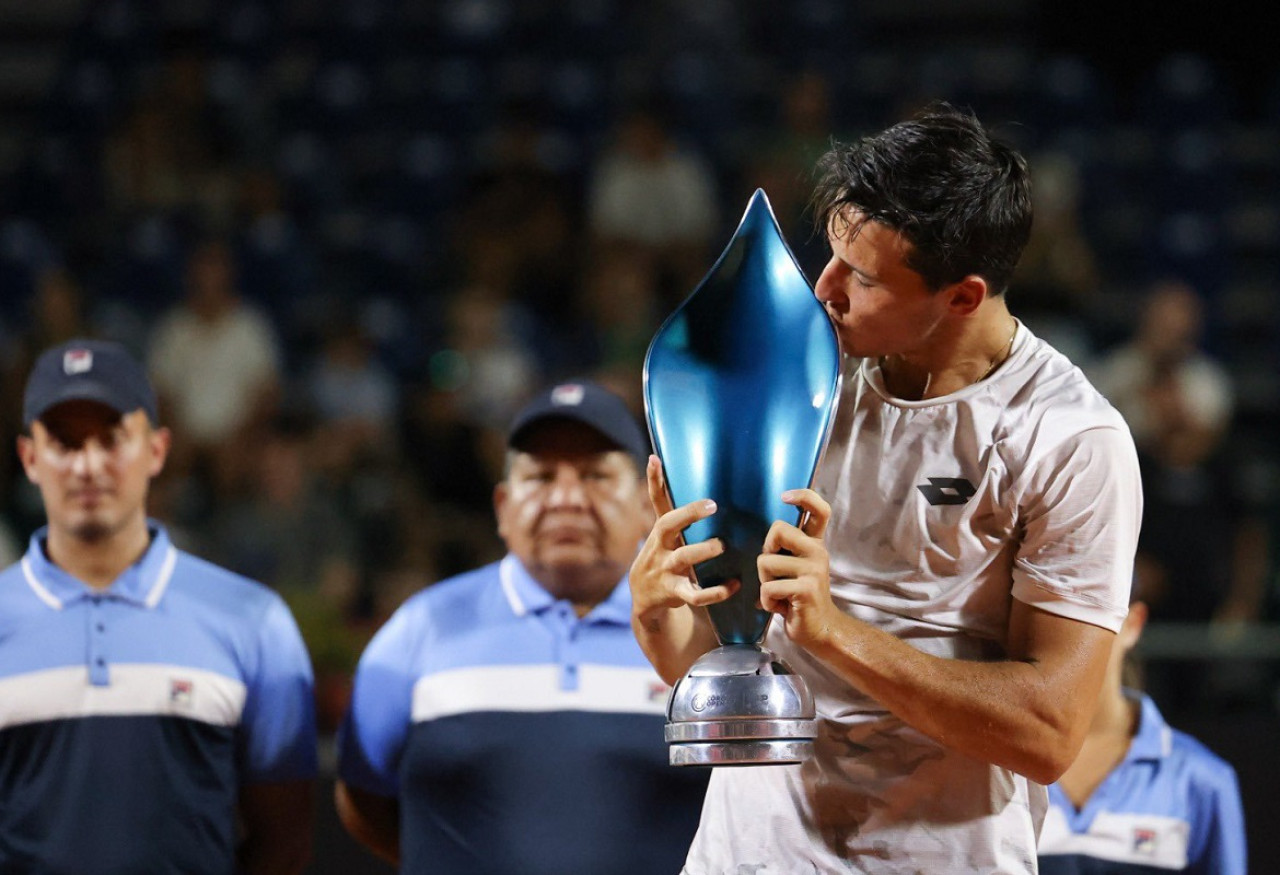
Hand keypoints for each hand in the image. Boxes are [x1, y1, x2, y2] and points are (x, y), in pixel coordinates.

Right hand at [629, 455, 738, 621]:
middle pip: (667, 526)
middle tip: (712, 506)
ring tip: (721, 546)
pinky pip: (695, 594)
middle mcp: (660, 547)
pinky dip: (717, 591)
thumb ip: (668, 506)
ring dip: (703, 551)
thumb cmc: (660, 556)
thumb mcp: (661, 533)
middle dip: (688, 514)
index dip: (654, 480)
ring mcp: (666, 570)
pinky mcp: (675, 593)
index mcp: (660, 531)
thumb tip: (661, 463)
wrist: (643, 597)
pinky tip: (734, 584)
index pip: (655, 501)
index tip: (655, 460)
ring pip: (683, 559)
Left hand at [757, 488, 840, 649]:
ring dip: (764, 584)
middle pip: (777, 530)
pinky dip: (767, 601)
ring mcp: (814, 569)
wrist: (820, 630)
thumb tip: (764, 534)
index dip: (804, 496)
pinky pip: (768, 587)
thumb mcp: (795, 568)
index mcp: (814, 544)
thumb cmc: (799, 598)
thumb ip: (786, 550)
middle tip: (774, 575)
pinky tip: (780, 608)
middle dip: (765, 553)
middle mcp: (817, 551)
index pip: (819, 510)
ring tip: (779, 595)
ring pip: (765, 562)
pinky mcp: (806, 589)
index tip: (785, 496)